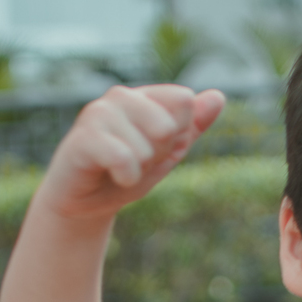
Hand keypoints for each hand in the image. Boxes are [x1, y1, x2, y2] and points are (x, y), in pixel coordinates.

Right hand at [39, 83, 225, 223]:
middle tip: (134, 163)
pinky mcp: (82, 137)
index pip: (184, 103)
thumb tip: (219, 96)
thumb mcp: (165, 154)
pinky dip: (126, 176)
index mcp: (144, 96)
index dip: (176, 138)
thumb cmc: (124, 174)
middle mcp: (121, 96)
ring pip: (146, 146)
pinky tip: (112, 176)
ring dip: (139, 170)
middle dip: (157, 156)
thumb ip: (191, 127)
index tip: (153, 149)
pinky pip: (122, 157)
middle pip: (168, 126)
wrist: (85, 205)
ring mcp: (98, 113)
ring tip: (118, 171)